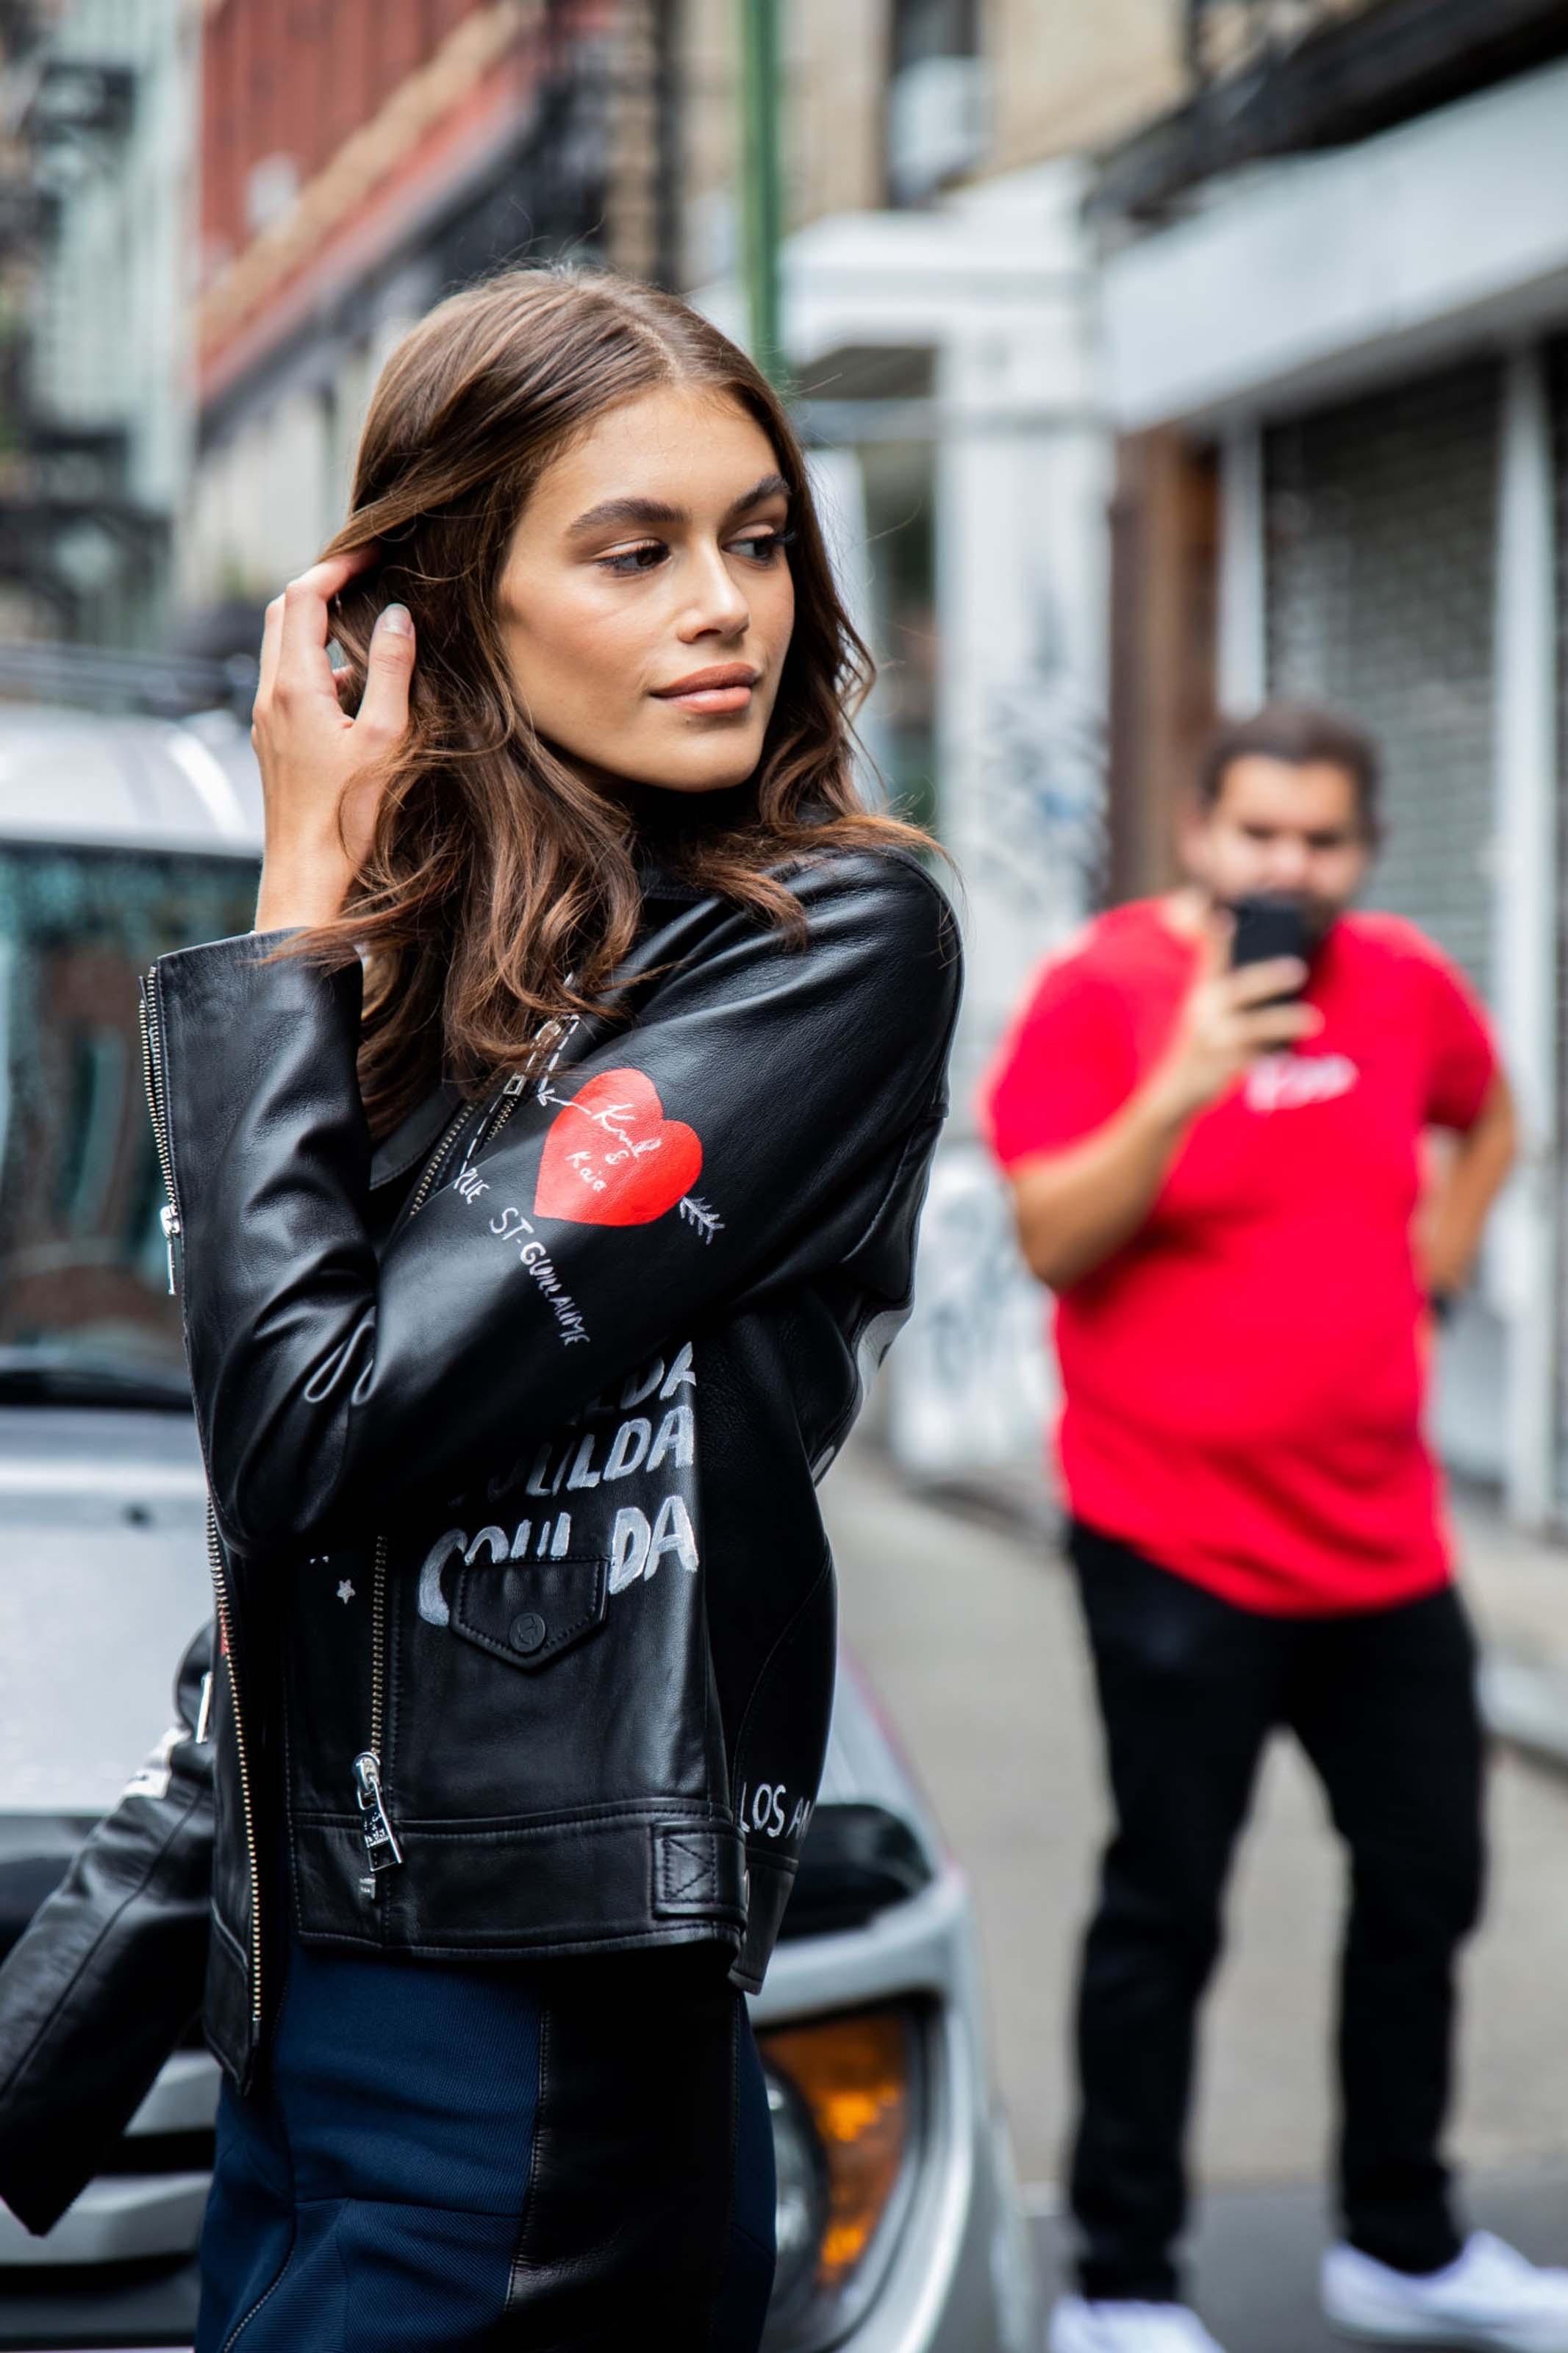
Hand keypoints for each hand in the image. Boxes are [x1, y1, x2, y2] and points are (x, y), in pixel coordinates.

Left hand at [251, 549, 415, 932]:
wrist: (307, 875)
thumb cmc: (348, 817)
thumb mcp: (384, 738)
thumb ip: (390, 670)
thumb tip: (396, 615)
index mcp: (293, 687)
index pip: (303, 597)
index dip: (336, 565)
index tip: (373, 552)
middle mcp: (270, 696)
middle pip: (283, 613)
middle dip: (321, 586)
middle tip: (365, 575)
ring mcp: (268, 719)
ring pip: (284, 647)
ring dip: (320, 625)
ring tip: (368, 625)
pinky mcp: (275, 741)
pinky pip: (292, 682)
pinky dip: (321, 664)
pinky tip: (360, 688)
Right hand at [1147, 915, 1321, 1124]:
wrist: (1179, 1086)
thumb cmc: (1206, 1041)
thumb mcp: (1210, 1009)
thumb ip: (1236, 987)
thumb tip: (1286, 967)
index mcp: (1204, 990)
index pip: (1208, 955)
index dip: (1210, 935)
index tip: (1223, 919)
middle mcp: (1205, 1011)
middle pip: (1237, 991)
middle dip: (1267, 979)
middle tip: (1300, 969)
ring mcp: (1212, 1040)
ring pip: (1251, 1029)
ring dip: (1283, 1022)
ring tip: (1314, 1019)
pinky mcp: (1220, 1067)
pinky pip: (1253, 1061)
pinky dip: (1273, 1058)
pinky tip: (1290, 1055)